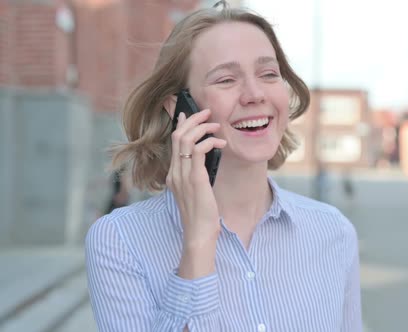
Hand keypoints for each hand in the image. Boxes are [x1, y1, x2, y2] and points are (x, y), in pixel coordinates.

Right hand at [166, 109, 226, 246]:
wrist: (199, 233)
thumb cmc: (201, 216)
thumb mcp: (197, 192)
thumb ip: (197, 177)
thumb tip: (205, 163)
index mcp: (173, 175)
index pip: (174, 144)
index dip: (181, 126)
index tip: (187, 114)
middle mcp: (175, 173)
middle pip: (178, 136)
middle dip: (193, 120)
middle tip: (207, 113)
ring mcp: (182, 175)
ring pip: (186, 139)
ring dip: (202, 128)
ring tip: (216, 126)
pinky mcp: (195, 179)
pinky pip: (198, 151)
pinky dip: (209, 142)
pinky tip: (221, 143)